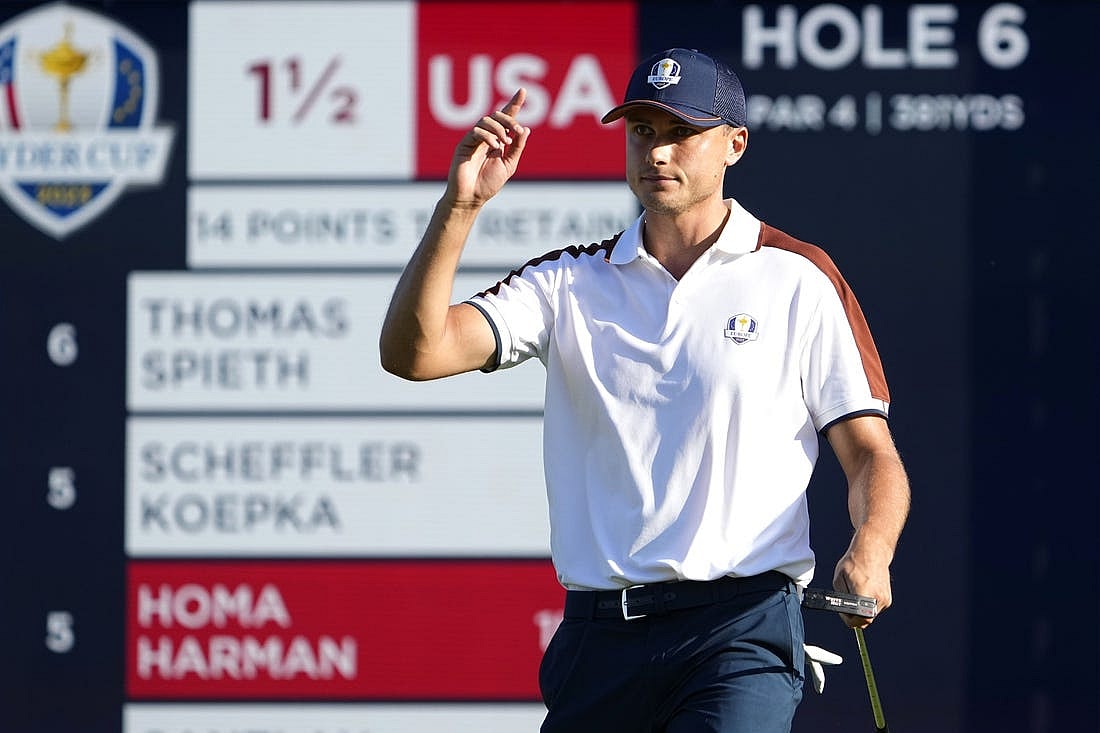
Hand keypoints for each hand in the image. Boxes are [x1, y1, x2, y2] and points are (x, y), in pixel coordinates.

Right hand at [445, 88, 530, 207]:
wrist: (472, 197)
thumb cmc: (488, 184)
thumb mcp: (509, 165)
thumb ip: (517, 147)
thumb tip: (526, 129)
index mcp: (497, 140)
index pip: (506, 118)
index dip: (514, 104)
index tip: (523, 90)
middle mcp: (486, 137)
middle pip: (497, 116)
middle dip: (509, 119)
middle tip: (517, 132)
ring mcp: (474, 139)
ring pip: (486, 120)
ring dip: (500, 129)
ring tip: (505, 143)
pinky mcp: (464, 144)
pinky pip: (476, 131)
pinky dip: (488, 136)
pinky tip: (496, 147)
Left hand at [832, 529, 893, 627]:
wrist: (873, 552)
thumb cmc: (854, 563)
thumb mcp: (838, 579)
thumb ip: (840, 598)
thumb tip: (843, 611)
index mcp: (865, 594)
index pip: (859, 620)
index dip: (848, 619)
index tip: (843, 611)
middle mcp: (878, 599)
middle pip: (864, 619)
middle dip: (854, 615)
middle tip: (847, 603)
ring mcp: (885, 600)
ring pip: (869, 615)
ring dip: (861, 609)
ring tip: (856, 593)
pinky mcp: (888, 599)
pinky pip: (875, 609)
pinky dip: (867, 605)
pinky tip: (864, 591)